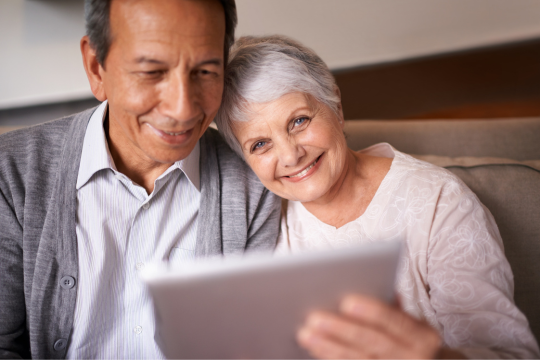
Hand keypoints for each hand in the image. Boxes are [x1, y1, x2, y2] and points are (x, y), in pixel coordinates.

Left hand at [297, 294, 452, 358]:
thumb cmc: (408, 333)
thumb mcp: (410, 318)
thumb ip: (390, 302)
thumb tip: (369, 280)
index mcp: (422, 335)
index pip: (397, 321)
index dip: (373, 311)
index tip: (347, 301)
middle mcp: (412, 356)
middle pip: (373, 342)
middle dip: (341, 330)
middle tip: (314, 317)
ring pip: (358, 359)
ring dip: (328, 346)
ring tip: (305, 333)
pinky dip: (330, 357)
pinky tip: (314, 347)